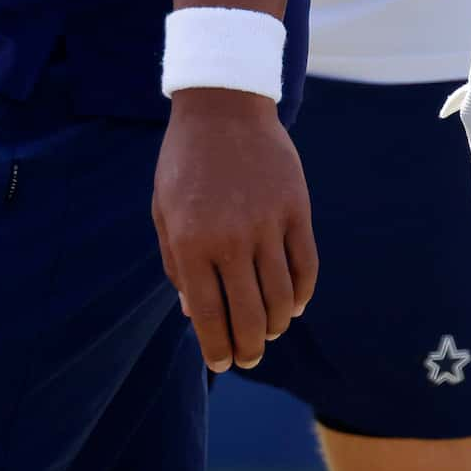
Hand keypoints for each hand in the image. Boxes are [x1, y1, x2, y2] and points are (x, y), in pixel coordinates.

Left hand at [152, 88, 316, 373]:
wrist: (222, 108)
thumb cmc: (185, 163)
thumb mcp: (165, 213)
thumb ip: (177, 265)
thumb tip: (194, 313)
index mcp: (191, 242)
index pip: (209, 314)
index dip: (217, 347)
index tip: (221, 363)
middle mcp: (231, 238)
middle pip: (249, 313)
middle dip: (249, 347)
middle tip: (248, 358)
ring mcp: (268, 223)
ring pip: (281, 295)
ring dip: (277, 324)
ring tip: (271, 332)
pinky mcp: (296, 208)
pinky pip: (305, 263)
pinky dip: (302, 291)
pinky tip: (295, 304)